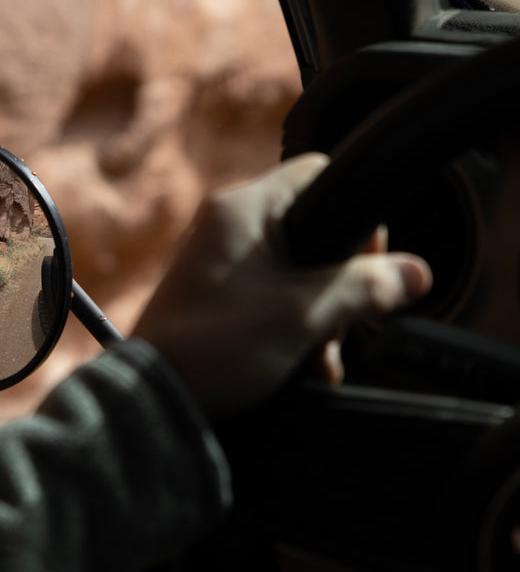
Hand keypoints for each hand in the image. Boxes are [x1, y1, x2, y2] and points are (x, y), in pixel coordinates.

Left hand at [133, 153, 431, 418]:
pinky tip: (300, 365)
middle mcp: (227, 224)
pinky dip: (291, 327)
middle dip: (339, 283)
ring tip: (318, 357)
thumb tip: (415, 274)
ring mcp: (218, 260)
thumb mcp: (304, 316)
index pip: (319, 174)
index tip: (367, 266)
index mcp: (243, 208)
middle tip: (346, 321)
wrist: (155, 397)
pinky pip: (270, 296)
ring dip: (319, 315)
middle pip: (314, 230)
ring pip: (295, 271)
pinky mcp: (215, 295)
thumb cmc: (215, 347)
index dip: (356, 217)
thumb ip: (364, 289)